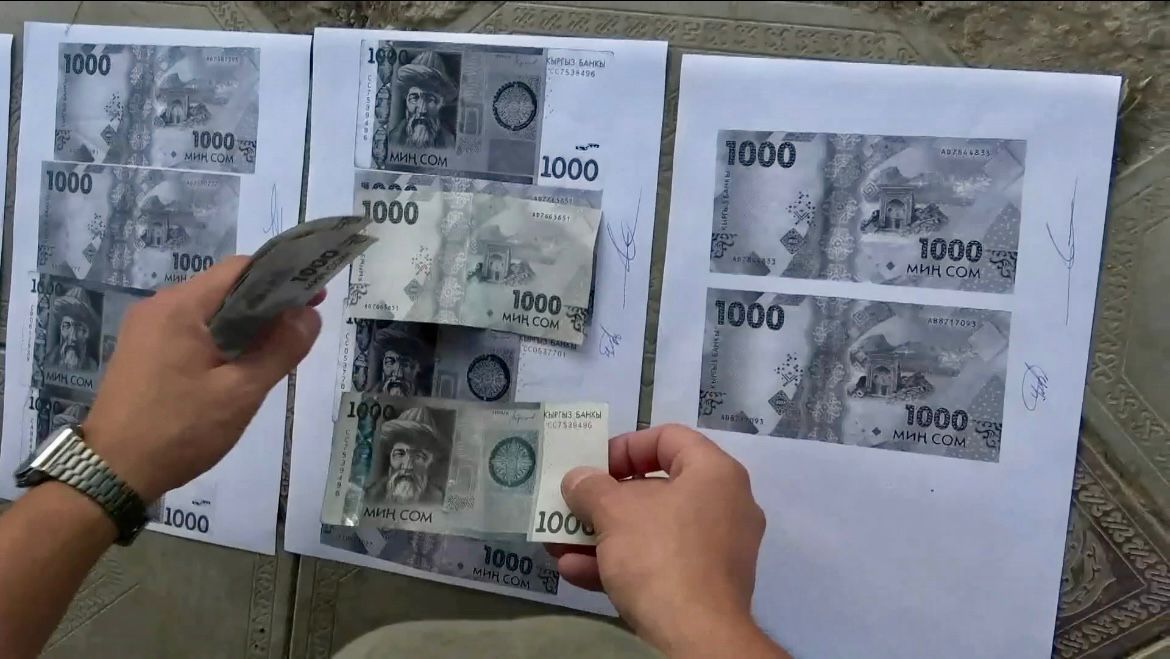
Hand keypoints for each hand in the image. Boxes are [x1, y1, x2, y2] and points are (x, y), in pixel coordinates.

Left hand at [81, 256, 321, 500]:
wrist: (111, 471)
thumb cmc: (179, 429)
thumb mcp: (240, 392)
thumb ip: (280, 349)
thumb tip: (309, 315)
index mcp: (180, 307)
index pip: (239, 270)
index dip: (282, 277)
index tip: (314, 297)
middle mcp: (159, 307)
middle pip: (223, 289)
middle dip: (266, 303)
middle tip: (302, 327)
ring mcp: (146, 329)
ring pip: (208, 312)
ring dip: (244, 324)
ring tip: (277, 349)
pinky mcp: (142, 351)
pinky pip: (190, 331)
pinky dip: (221, 339)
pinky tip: (239, 365)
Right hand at [550, 424, 782, 656]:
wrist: (696, 635)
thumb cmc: (659, 554)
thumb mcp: (614, 512)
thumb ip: (590, 487)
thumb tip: (577, 480)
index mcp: (715, 473)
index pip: (668, 438)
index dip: (625, 446)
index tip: (593, 465)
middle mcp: (724, 505)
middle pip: (656, 489)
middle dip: (604, 500)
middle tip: (572, 505)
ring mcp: (717, 549)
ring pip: (651, 531)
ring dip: (602, 536)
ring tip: (559, 543)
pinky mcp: (705, 587)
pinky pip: (659, 563)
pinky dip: (619, 564)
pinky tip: (574, 572)